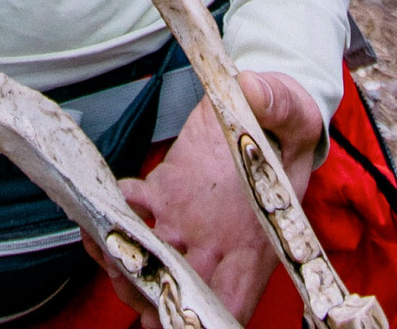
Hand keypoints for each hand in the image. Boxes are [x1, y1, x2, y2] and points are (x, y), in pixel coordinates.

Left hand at [106, 70, 324, 327]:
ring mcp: (187, 220)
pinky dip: (112, 210)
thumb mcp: (294, 114)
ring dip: (119, 255)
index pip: (229, 303)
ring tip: (102, 240)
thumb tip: (252, 90)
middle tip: (124, 269)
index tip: (171, 307)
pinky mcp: (167, 190)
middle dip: (143, 287)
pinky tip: (106, 201)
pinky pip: (133, 210)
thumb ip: (276, 105)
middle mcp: (216, 243)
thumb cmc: (287, 125)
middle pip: (174, 289)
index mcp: (254, 244)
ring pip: (147, 258)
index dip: (198, 315)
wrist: (269, 108)